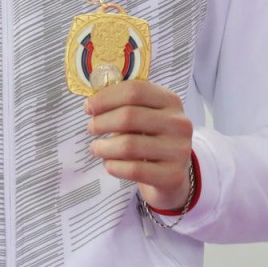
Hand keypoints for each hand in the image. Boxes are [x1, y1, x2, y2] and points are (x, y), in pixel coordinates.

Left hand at [85, 80, 193, 210]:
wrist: (172, 176)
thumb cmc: (151, 139)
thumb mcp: (145, 117)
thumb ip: (124, 106)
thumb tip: (92, 104)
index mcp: (171, 101)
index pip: (135, 90)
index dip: (106, 97)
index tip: (88, 107)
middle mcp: (178, 123)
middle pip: (129, 116)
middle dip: (101, 122)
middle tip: (91, 128)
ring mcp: (179, 151)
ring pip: (128, 145)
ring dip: (104, 147)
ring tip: (96, 147)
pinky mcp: (172, 176)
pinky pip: (133, 169)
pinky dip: (114, 166)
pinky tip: (109, 164)